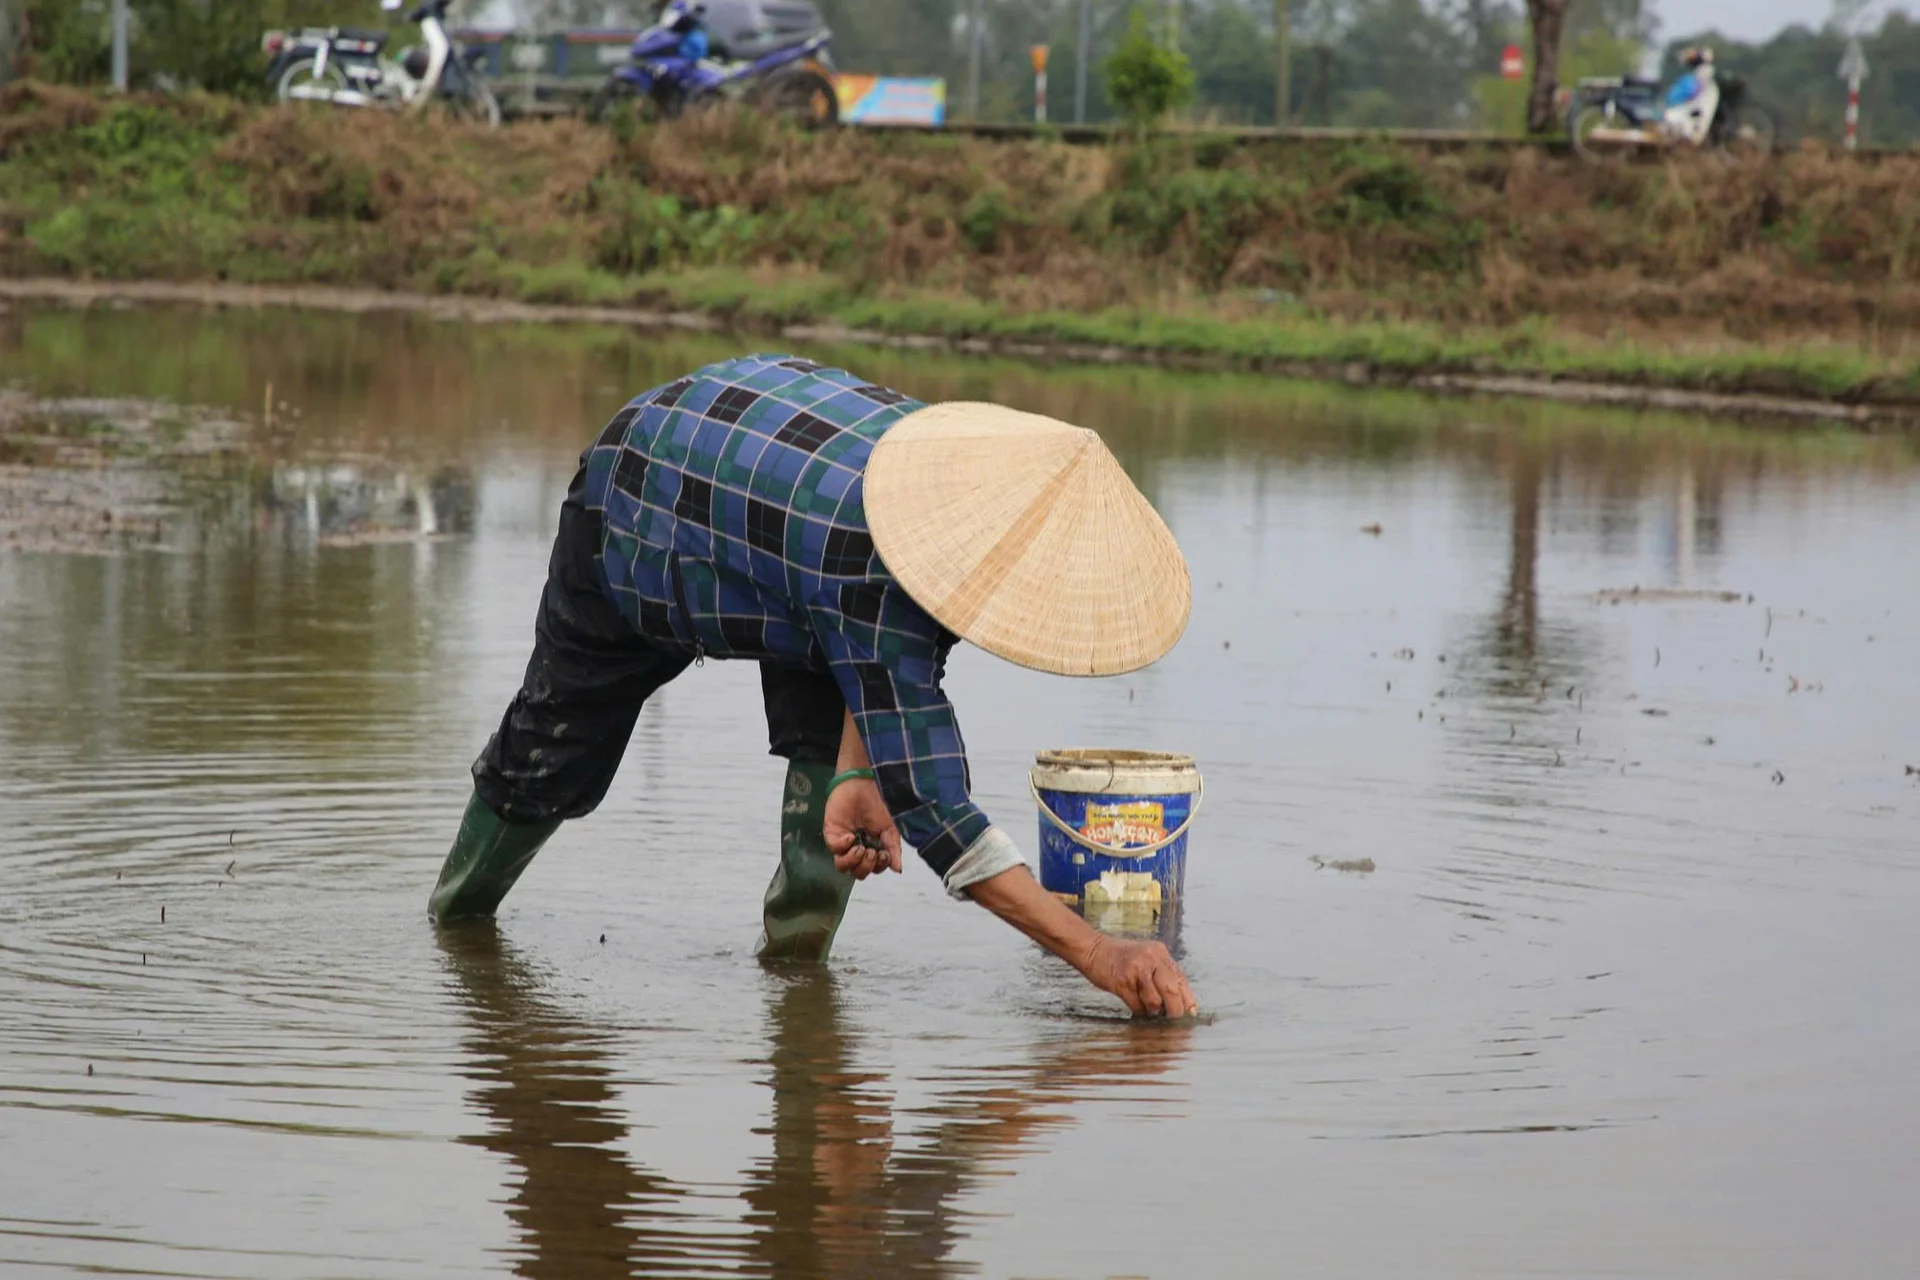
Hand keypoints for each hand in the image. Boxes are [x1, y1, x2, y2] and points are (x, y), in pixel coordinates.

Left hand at [823, 777, 901, 879]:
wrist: (863, 786)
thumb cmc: (877, 805)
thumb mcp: (889, 829)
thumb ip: (893, 849)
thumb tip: (898, 869)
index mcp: (871, 850)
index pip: (874, 869)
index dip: (878, 866)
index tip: (884, 854)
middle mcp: (856, 850)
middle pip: (857, 873)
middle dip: (866, 866)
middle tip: (871, 852)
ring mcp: (842, 844)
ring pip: (843, 867)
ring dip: (853, 862)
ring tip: (861, 848)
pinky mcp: (832, 834)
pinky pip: (834, 849)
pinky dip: (843, 846)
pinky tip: (850, 836)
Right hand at [1080, 936, 1198, 1017]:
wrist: (1092, 949)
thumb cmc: (1120, 956)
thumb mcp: (1146, 956)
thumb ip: (1161, 972)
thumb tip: (1180, 998)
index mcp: (1159, 952)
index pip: (1180, 978)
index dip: (1188, 997)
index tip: (1191, 1011)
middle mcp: (1150, 959)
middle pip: (1171, 991)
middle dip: (1174, 1009)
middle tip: (1172, 1016)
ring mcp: (1136, 970)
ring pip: (1155, 1001)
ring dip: (1152, 1009)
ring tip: (1146, 1005)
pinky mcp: (1122, 982)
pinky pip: (1137, 1005)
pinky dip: (1138, 1009)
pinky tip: (1133, 1002)